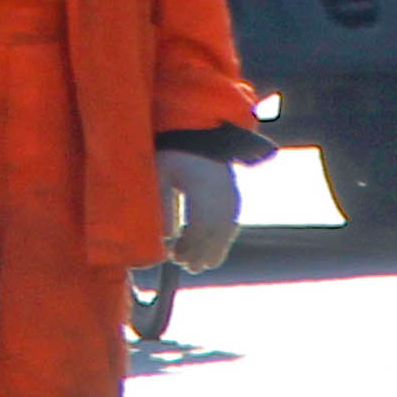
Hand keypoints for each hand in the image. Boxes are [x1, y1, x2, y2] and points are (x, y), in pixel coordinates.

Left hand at [156, 143, 241, 272]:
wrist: (201, 131)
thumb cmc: (175, 152)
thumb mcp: (161, 173)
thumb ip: (162, 203)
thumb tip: (165, 238)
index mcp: (201, 187)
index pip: (199, 226)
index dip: (188, 246)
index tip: (173, 255)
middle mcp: (221, 193)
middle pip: (214, 233)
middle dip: (201, 253)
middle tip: (186, 266)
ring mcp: (231, 195)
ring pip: (226, 231)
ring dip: (213, 249)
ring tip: (199, 264)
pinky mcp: (234, 196)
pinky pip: (232, 224)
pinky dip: (223, 239)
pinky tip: (212, 250)